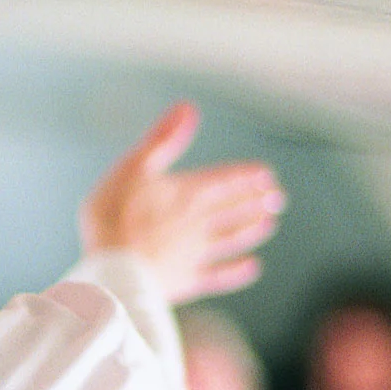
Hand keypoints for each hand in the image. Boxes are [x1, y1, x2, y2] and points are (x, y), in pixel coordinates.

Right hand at [80, 102, 285, 302]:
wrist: (112, 269)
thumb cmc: (114, 215)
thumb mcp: (133, 167)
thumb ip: (163, 140)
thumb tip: (188, 108)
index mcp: (186, 192)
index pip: (224, 181)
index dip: (245, 177)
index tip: (266, 175)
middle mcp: (198, 222)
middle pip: (233, 209)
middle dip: (256, 202)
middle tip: (278, 198)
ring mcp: (195, 253)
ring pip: (231, 239)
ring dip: (251, 230)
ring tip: (269, 225)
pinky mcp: (188, 280)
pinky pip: (220, 276)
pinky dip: (238, 272)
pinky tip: (253, 268)